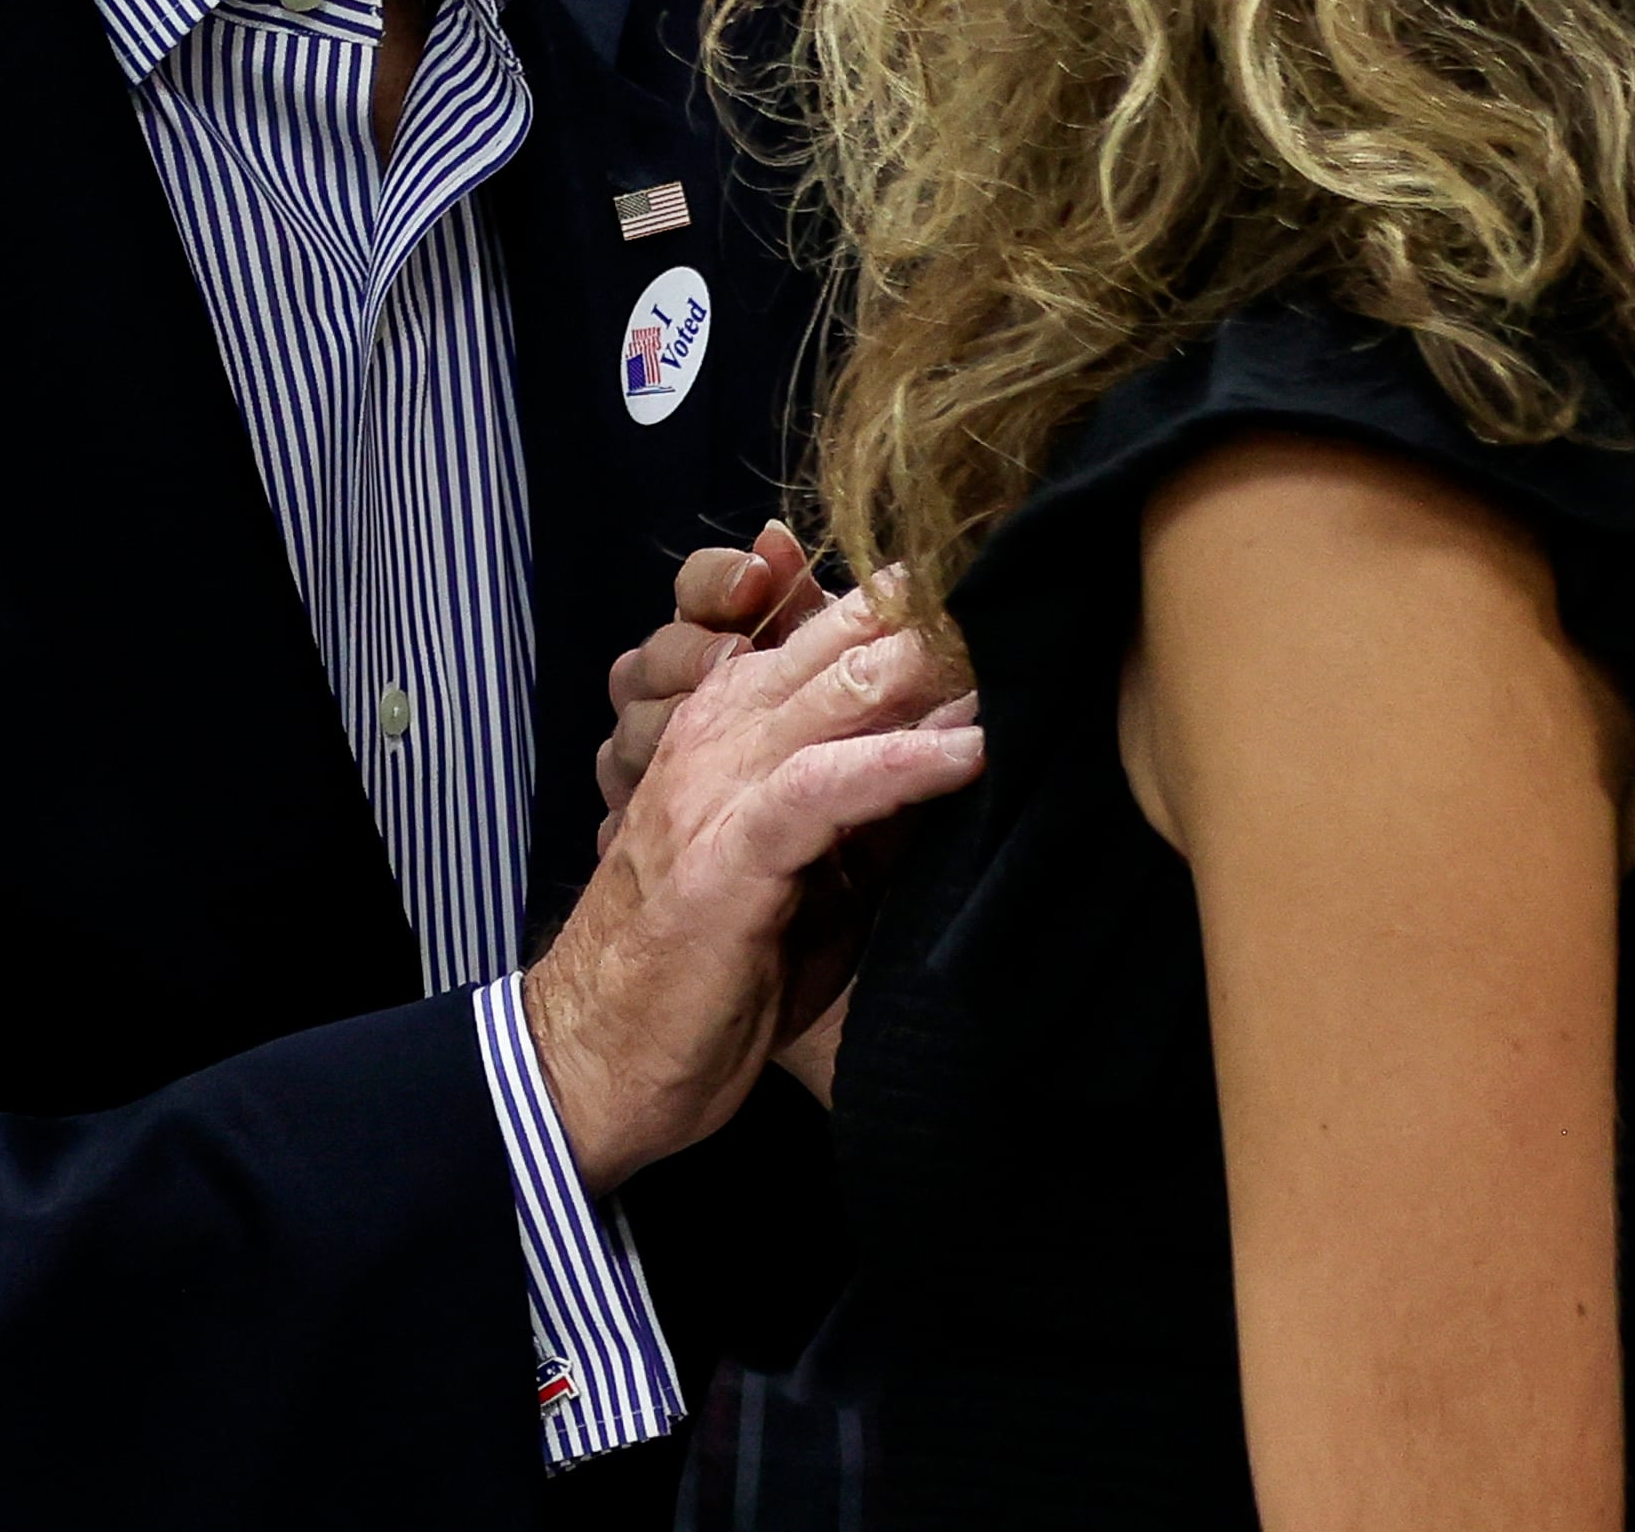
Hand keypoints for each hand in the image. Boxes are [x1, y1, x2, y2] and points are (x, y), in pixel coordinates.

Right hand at [524, 583, 980, 1194]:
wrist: (598, 1059)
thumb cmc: (713, 967)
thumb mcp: (808, 865)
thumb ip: (870, 795)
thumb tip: (973, 743)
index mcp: (732, 718)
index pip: (831, 625)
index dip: (921, 598)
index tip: (1011, 575)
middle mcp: (720, 728)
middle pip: (843, 635)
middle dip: (943, 611)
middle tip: (1036, 588)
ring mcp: (716, 782)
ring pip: (838, 691)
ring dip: (939, 667)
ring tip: (1023, 644)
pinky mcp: (726, 851)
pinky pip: (825, 784)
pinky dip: (903, 762)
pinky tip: (975, 750)